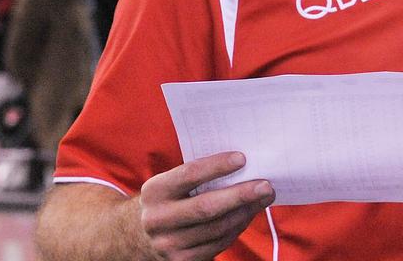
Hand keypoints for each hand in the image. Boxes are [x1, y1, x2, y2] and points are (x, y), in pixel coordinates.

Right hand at [138, 152, 274, 260]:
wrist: (136, 236)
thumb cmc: (167, 200)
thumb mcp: (170, 183)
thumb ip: (198, 176)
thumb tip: (242, 165)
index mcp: (155, 191)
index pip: (189, 175)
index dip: (217, 166)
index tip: (242, 158)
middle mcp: (158, 219)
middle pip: (207, 207)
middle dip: (241, 196)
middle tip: (266, 185)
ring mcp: (169, 244)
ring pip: (217, 229)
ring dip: (246, 213)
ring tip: (264, 198)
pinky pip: (218, 244)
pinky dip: (237, 228)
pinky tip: (248, 215)